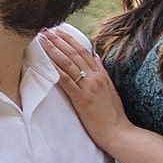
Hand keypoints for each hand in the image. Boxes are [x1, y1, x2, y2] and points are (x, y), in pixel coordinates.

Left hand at [38, 28, 129, 151]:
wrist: (119, 132)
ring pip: (69, 63)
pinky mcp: (82, 98)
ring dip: (54, 50)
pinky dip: (56, 69)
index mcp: (102, 75)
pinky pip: (66, 80)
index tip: (60, 31)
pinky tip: (47, 60)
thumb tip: (96, 57)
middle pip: (75, 54)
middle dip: (60, 40)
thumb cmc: (114, 115)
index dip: (71, 40)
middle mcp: (96, 77)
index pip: (84, 52)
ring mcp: (89, 87)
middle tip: (47, 30)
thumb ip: (102, 72)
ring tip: (43, 40)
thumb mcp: (111, 89)